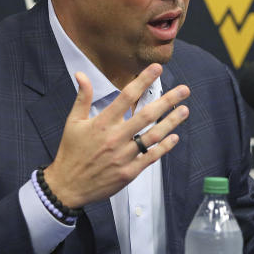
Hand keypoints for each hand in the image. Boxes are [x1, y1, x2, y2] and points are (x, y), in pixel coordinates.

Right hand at [44, 63, 189, 207]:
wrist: (67, 185)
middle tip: (184, 90)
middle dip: (167, 100)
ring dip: (171, 122)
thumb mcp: (73, 122)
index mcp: (102, 123)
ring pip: (153, 136)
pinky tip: (175, 137)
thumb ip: (82, 97)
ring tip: (185, 110)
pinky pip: (151, 157)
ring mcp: (124, 156)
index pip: (126, 96)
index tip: (157, 68)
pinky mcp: (129, 172)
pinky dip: (164, 147)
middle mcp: (115, 137)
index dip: (143, 81)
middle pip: (147, 115)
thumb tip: (81, 74)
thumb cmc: (71, 151)